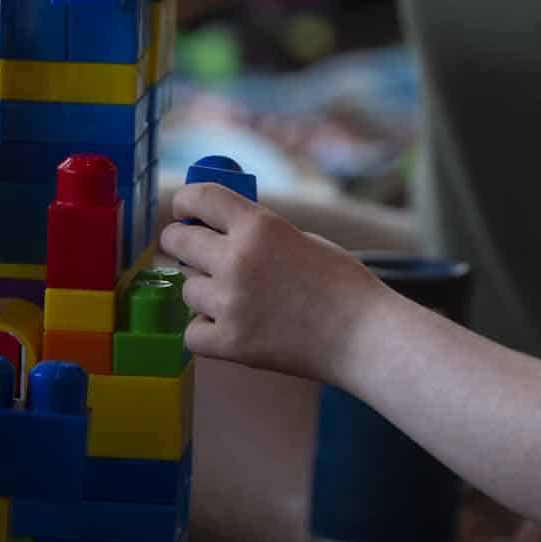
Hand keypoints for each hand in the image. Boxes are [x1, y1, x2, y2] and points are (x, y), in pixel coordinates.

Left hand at [159, 184, 387, 386]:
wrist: (363, 335)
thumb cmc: (341, 285)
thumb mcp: (300, 239)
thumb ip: (256, 233)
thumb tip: (215, 228)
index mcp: (259, 226)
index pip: (199, 198)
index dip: (186, 202)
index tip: (185, 211)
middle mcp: (238, 259)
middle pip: (177, 241)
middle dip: (180, 244)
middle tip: (192, 252)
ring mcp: (231, 303)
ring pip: (186, 288)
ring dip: (202, 291)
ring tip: (234, 298)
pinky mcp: (230, 343)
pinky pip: (191, 331)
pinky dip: (206, 330)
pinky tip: (230, 326)